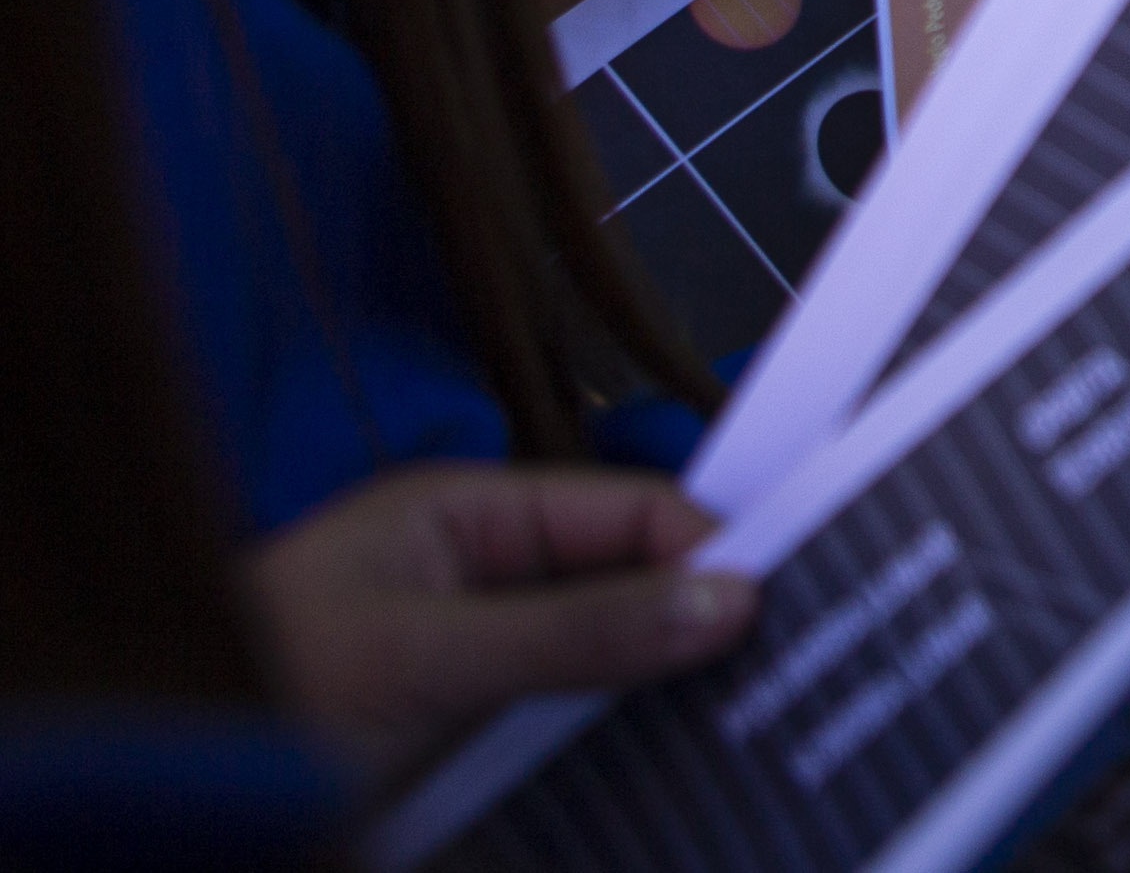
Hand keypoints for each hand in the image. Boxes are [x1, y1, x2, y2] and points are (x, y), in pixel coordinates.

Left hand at [241, 465, 753, 787]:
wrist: (146, 801)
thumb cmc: (254, 693)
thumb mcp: (424, 657)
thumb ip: (579, 629)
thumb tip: (729, 597)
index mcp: (466, 518)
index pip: (629, 513)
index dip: (712, 550)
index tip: (797, 597)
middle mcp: (480, 583)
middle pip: (628, 590)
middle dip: (701, 625)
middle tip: (797, 667)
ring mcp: (476, 668)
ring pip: (609, 670)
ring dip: (666, 697)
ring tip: (757, 723)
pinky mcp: (468, 746)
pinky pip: (571, 737)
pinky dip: (621, 752)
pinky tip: (677, 773)